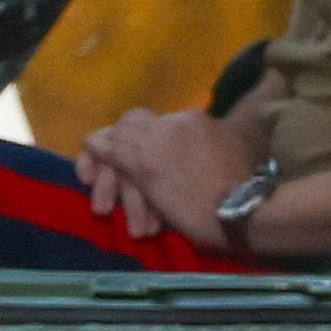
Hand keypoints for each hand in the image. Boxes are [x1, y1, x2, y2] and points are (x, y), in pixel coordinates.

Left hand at [75, 105, 264, 249]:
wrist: (241, 210)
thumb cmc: (244, 193)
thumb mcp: (236, 156)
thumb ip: (218, 144)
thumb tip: (211, 147)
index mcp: (199, 120)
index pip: (165, 121)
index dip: (151, 136)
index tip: (148, 153)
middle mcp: (176, 121)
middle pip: (137, 119)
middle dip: (124, 136)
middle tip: (115, 157)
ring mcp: (158, 139)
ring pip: (121, 132)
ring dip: (108, 150)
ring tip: (94, 167)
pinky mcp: (143, 162)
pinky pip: (109, 151)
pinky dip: (95, 159)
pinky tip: (86, 173)